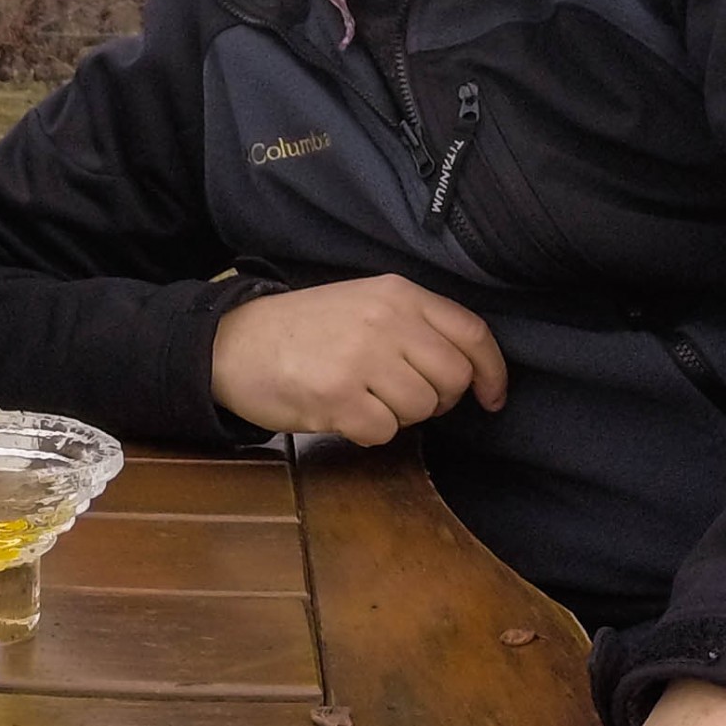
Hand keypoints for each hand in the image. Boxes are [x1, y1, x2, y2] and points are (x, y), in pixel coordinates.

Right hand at [210, 273, 505, 443]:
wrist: (233, 342)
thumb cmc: (303, 329)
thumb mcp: (362, 304)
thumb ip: (413, 325)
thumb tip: (469, 371)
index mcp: (397, 293)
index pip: (472, 333)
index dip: (492, 372)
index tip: (491, 397)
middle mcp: (385, 320)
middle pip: (453, 378)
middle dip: (438, 400)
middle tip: (403, 398)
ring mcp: (362, 358)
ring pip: (422, 409)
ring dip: (399, 416)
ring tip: (364, 398)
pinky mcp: (338, 396)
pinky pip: (385, 432)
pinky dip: (368, 432)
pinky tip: (343, 412)